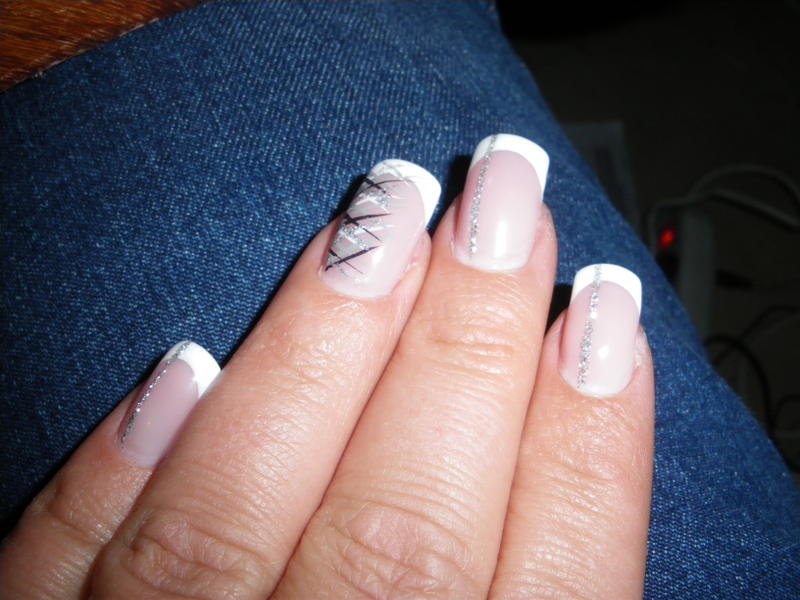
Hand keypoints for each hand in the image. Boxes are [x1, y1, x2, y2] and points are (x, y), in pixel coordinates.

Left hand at [0, 135, 653, 598]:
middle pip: (402, 540)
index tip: (609, 318)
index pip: (550, 589)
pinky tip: (175, 368)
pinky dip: (114, 480)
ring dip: (317, 363)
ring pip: (231, 531)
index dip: (593, 450)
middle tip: (506, 204)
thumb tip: (573, 458)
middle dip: (470, 353)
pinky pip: (62, 581)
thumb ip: (533, 599)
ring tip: (381, 219)